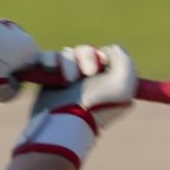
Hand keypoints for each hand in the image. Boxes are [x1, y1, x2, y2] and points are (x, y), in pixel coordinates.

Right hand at [11, 44, 137, 168]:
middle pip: (86, 51)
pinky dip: (50, 60)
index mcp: (107, 82)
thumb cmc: (97, 104)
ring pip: (67, 53)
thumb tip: (108, 50)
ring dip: (69, 63)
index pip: (107, 56)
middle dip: (87, 58)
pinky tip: (52, 69)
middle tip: (89, 73)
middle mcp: (87, 81)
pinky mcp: (46, 77)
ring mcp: (65, 79)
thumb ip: (123, 58)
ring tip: (69, 80)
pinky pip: (48, 57)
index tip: (103, 64)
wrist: (65, 118)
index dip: (105, 56)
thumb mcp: (124, 82)